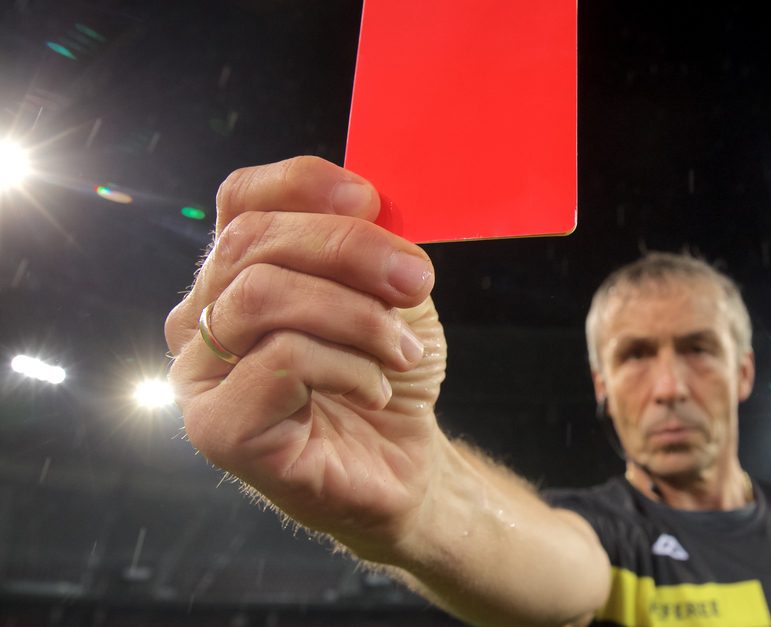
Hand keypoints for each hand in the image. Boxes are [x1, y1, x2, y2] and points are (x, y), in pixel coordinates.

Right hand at [165, 156, 445, 558]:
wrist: (403, 467)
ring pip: (261, 295)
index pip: (240, 198)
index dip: (301, 183)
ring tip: (402, 351)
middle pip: (251, 241)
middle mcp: (201, 318)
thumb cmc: (386, 376)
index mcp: (236, 273)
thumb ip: (372, 245)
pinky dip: (349, 368)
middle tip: (415, 281)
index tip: (371, 198)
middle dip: (348, 249)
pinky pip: (281, 360)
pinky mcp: (217, 428)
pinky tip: (373, 391)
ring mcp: (198, 375)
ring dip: (355, 315)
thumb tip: (372, 200)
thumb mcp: (391, 294)